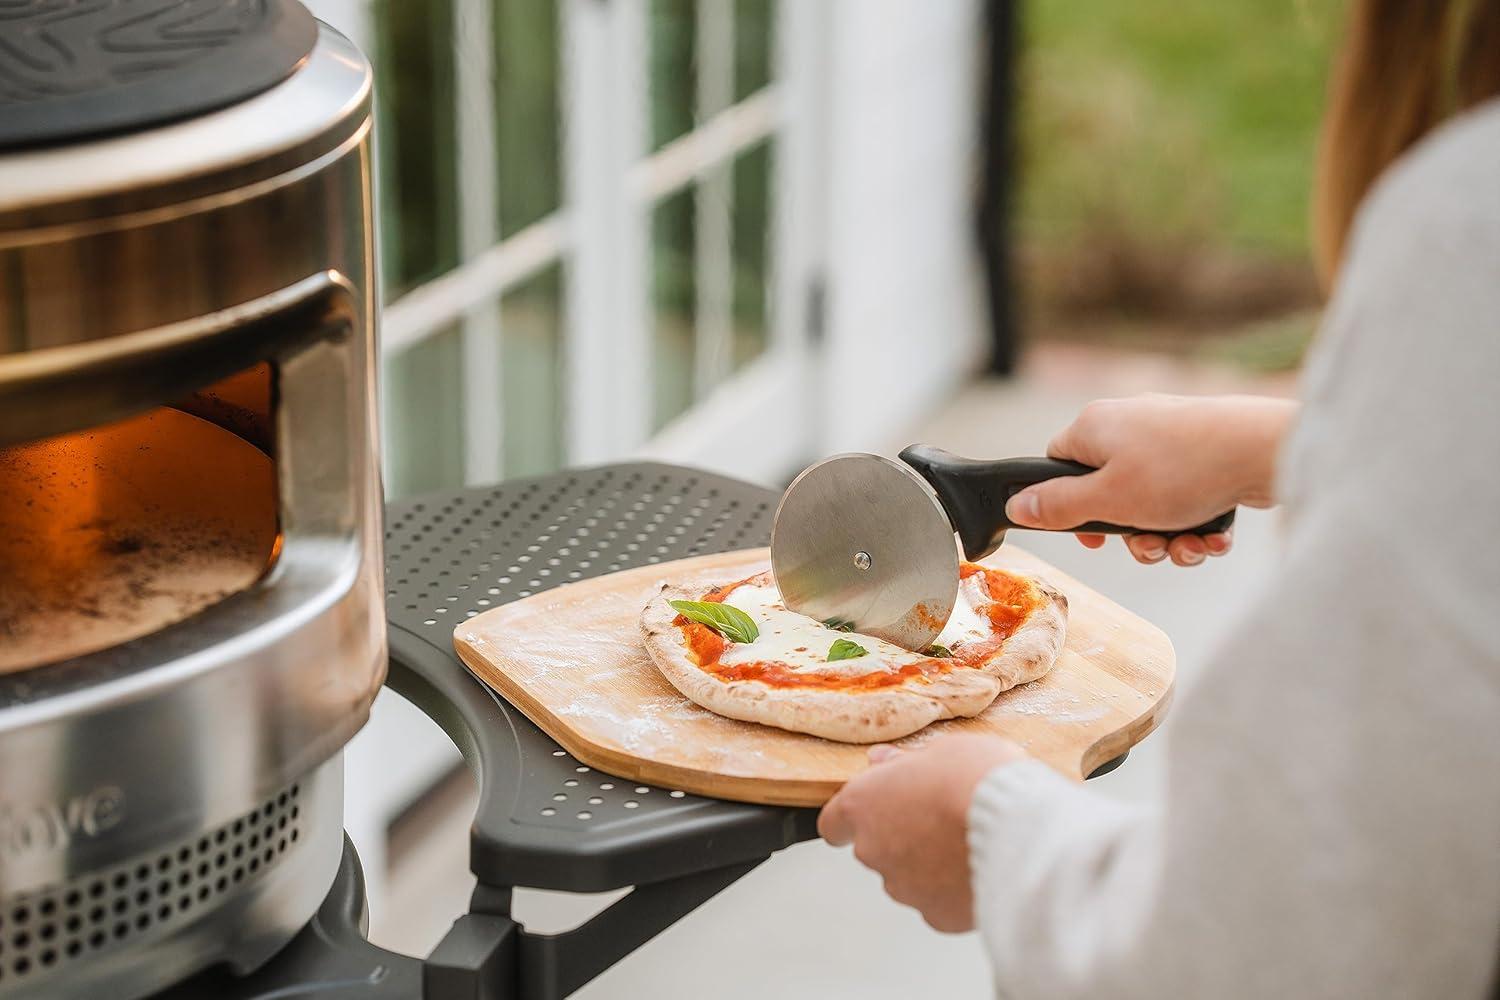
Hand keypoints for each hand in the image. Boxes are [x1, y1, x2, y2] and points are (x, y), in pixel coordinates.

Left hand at [817, 734, 1026, 931]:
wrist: (1020, 830)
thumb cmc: (980, 781)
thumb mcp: (942, 750)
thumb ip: (905, 763)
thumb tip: (883, 762)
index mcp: (864, 805)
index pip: (833, 822)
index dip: (852, 818)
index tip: (873, 811)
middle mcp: (874, 850)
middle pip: (875, 847)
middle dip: (901, 836)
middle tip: (940, 817)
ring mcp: (904, 887)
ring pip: (908, 876)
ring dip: (927, 864)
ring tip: (967, 841)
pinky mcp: (937, 915)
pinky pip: (939, 901)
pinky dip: (953, 889)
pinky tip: (980, 868)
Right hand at [1005, 394, 1296, 565]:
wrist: (1264, 450)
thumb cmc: (1182, 469)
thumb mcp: (1107, 500)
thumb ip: (1058, 507)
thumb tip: (1017, 506)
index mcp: (1095, 426)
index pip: (1057, 465)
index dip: (1066, 506)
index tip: (1089, 537)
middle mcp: (1130, 425)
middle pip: (1109, 493)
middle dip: (1131, 534)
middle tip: (1148, 548)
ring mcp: (1171, 438)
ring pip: (1152, 503)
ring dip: (1167, 537)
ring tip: (1187, 548)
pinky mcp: (1207, 453)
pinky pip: (1188, 498)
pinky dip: (1197, 525)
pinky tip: (1213, 538)